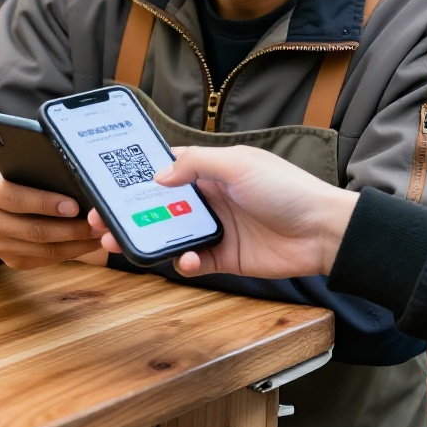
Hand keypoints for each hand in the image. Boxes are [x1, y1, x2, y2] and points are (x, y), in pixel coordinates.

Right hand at [0, 149, 99, 268]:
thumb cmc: (3, 170)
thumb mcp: (8, 154)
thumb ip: (30, 157)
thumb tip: (70, 165)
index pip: (15, 199)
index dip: (46, 204)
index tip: (74, 205)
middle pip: (34, 230)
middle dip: (71, 229)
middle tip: (98, 222)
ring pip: (43, 250)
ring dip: (76, 244)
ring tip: (99, 233)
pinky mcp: (9, 258)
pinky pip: (44, 261)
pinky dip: (70, 253)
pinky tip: (87, 242)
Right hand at [87, 145, 356, 279]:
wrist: (323, 231)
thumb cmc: (287, 189)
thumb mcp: (238, 164)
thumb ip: (195, 165)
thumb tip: (158, 175)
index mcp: (211, 170)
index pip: (167, 168)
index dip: (139, 175)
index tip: (109, 183)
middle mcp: (210, 198)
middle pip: (159, 205)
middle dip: (130, 212)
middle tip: (102, 220)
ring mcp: (216, 228)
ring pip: (169, 234)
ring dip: (146, 238)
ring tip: (122, 243)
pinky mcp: (225, 257)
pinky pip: (193, 261)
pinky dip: (182, 262)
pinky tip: (184, 259)